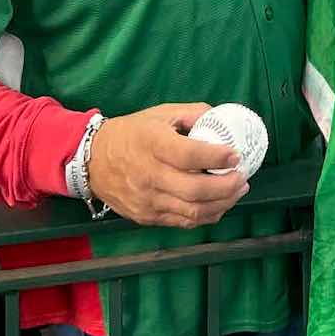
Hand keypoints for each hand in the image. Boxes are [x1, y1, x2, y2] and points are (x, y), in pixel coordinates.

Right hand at [87, 103, 248, 228]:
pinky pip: (181, 222)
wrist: (91, 161)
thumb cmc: (131, 133)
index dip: (217, 157)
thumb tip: (222, 117)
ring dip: (222, 204)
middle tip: (243, 177)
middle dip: (227, 186)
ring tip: (237, 191)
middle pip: (195, 190)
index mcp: (153, 144)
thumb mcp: (160, 114)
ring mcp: (147, 201)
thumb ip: (193, 113)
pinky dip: (205, 216)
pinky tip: (219, 205)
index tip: (236, 155)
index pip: (190, 155)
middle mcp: (149, 176)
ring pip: (191, 211)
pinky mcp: (146, 217)